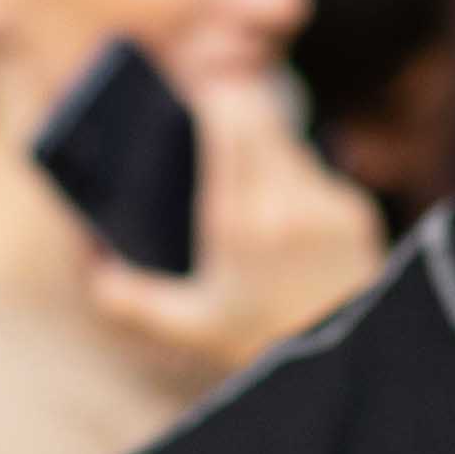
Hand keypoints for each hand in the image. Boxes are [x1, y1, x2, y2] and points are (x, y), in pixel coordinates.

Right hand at [84, 62, 386, 378]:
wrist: (341, 364)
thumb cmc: (258, 344)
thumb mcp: (189, 326)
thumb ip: (133, 301)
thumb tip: (98, 273)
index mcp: (235, 225)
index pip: (229, 127)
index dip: (216, 97)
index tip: (203, 89)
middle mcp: (283, 206)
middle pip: (262, 118)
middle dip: (241, 103)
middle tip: (221, 96)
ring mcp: (324, 206)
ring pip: (291, 144)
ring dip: (270, 140)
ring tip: (249, 154)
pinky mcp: (355, 212)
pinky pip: (319, 176)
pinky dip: (299, 180)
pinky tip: (285, 205)